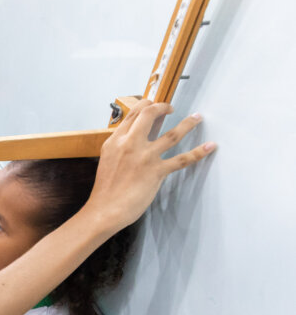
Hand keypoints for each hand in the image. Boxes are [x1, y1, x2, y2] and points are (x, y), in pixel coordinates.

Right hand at [88, 100, 215, 231]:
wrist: (105, 208)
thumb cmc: (106, 189)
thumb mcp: (108, 159)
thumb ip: (122, 147)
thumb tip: (137, 138)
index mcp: (116, 141)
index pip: (133, 114)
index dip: (146, 106)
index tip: (154, 106)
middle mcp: (130, 144)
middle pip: (149, 114)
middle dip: (162, 107)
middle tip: (170, 108)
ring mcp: (145, 157)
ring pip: (172, 134)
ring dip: (188, 124)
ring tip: (197, 117)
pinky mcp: (156, 171)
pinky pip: (182, 159)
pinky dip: (198, 152)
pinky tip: (209, 147)